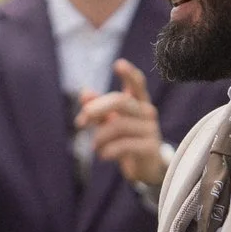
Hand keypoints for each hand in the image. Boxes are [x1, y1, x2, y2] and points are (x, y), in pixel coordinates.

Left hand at [76, 60, 166, 187]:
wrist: (145, 167)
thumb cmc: (125, 139)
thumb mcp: (109, 122)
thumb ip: (97, 108)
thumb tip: (84, 92)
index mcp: (138, 102)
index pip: (137, 83)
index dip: (129, 74)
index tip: (118, 64)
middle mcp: (147, 112)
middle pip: (121, 101)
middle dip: (97, 109)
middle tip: (80, 122)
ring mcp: (151, 129)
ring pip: (118, 125)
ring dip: (99, 137)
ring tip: (94, 147)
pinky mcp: (151, 147)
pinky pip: (124, 145)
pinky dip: (108, 150)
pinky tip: (102, 155)